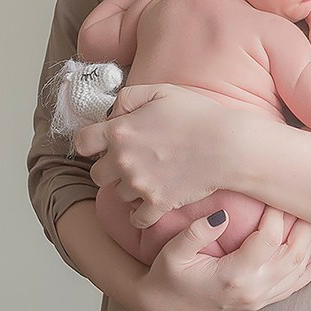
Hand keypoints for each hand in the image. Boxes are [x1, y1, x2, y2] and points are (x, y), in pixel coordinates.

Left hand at [72, 83, 253, 228]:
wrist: (229, 145)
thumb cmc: (199, 115)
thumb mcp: (161, 91)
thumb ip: (129, 97)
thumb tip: (113, 112)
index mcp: (120, 131)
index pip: (82, 142)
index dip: (91, 142)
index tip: (102, 142)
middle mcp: (124, 160)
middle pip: (96, 174)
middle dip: (109, 167)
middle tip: (130, 160)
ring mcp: (140, 185)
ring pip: (117, 195)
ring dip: (128, 187)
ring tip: (149, 176)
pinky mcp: (157, 204)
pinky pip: (137, 219)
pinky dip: (141, 213)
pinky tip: (151, 202)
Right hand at [136, 206, 310, 310]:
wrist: (165, 307)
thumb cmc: (167, 276)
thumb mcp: (173, 252)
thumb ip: (197, 232)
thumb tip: (223, 213)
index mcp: (233, 276)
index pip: (268, 239)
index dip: (276, 214)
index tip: (274, 191)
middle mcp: (252, 290)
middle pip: (291, 253)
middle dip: (301, 224)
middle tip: (301, 198)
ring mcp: (259, 298)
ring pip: (298, 270)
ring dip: (309, 243)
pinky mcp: (260, 301)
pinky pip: (294, 286)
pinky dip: (309, 269)